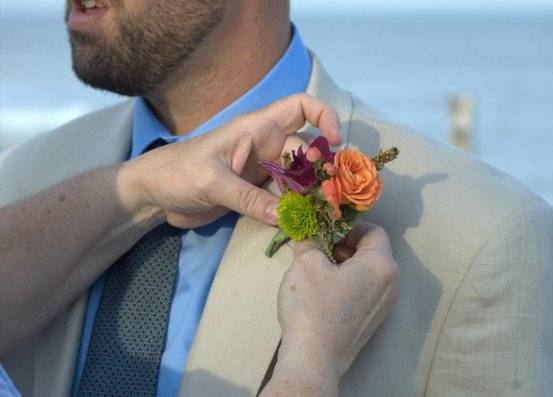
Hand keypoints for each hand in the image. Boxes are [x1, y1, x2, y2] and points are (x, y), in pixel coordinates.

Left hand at [120, 94, 340, 227]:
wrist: (154, 194)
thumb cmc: (177, 172)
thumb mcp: (212, 182)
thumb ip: (248, 199)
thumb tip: (286, 217)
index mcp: (256, 129)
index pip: (300, 107)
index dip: (323, 116)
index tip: (335, 142)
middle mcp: (265, 146)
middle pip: (307, 148)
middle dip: (322, 167)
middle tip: (331, 194)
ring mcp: (262, 170)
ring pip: (299, 175)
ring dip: (312, 191)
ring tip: (321, 210)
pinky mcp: (256, 192)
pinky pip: (285, 196)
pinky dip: (296, 206)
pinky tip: (302, 220)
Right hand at [264, 223, 398, 395]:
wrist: (314, 360)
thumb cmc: (313, 307)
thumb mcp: (306, 263)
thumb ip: (310, 239)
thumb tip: (308, 229)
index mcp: (382, 265)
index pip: (373, 230)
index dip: (347, 226)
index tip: (324, 232)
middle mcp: (391, 284)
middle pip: (371, 251)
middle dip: (343, 246)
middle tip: (317, 250)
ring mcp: (384, 306)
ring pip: (367, 272)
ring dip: (344, 265)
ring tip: (318, 271)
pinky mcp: (372, 321)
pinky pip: (364, 291)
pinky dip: (347, 284)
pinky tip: (323, 293)